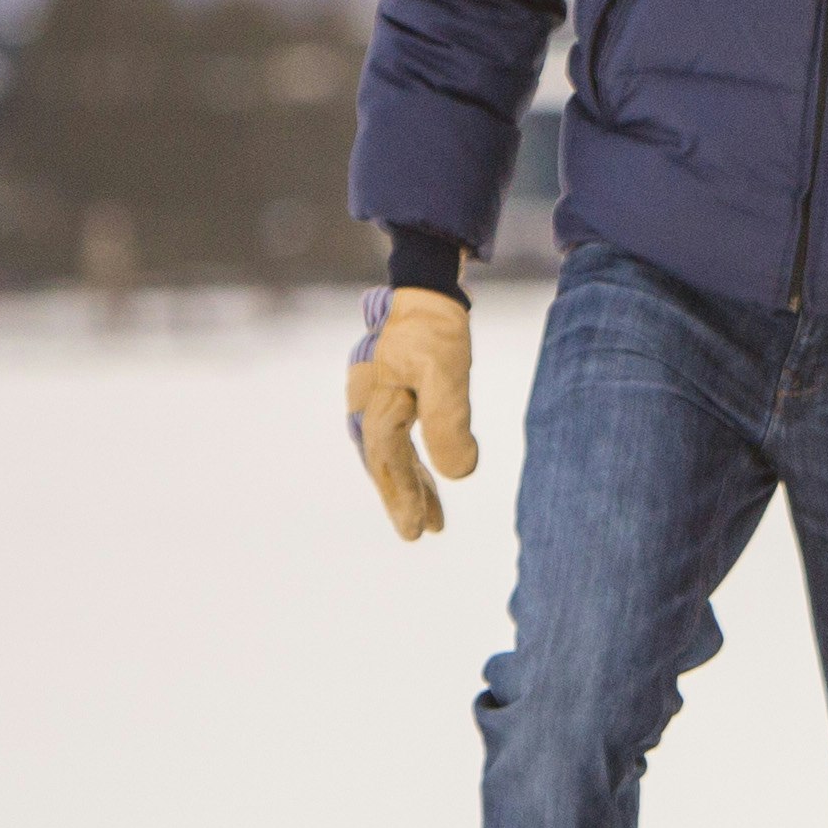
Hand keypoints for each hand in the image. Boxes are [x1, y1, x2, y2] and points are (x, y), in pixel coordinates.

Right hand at [346, 286, 478, 541]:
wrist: (426, 292)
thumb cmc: (436, 330)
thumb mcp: (448, 374)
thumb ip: (449, 423)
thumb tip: (459, 474)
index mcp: (376, 405)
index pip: (389, 462)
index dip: (403, 497)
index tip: (418, 531)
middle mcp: (367, 407)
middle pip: (384, 464)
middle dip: (402, 500)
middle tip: (418, 535)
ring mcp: (375, 401)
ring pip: (391, 454)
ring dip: (409, 485)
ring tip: (433, 519)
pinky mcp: (390, 395)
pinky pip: (397, 438)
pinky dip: (412, 461)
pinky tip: (429, 476)